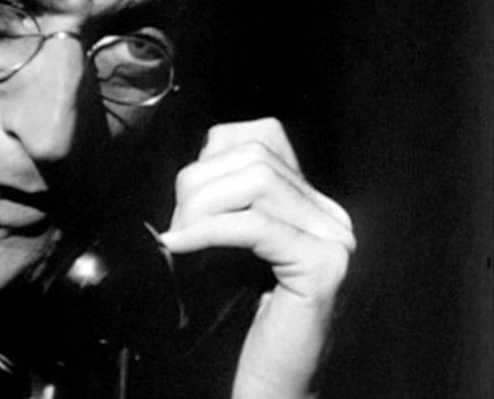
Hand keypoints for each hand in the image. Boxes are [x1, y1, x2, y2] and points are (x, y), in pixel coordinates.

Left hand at [160, 118, 355, 398]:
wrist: (272, 384)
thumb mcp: (229, 243)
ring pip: (255, 181)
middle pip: (253, 155)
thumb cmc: (240, 318)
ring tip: (181, 239)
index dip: (211, 156)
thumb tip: (194, 168)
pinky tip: (183, 246)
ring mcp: (334, 238)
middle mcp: (331, 214)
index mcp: (311, 202)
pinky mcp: (323, 266)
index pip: (262, 135)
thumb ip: (226, 200)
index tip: (186, 199)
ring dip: (201, 206)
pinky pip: (255, 224)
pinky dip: (209, 229)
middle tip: (175, 228)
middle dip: (197, 184)